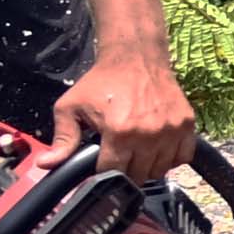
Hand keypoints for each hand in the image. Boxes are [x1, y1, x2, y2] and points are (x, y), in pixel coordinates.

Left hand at [53, 43, 201, 183]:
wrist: (135, 58)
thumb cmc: (101, 83)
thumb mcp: (71, 107)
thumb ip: (62, 139)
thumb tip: (46, 165)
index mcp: (120, 132)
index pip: (112, 172)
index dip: (103, 171)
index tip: (100, 162)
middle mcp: (149, 134)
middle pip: (138, 175)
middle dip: (126, 171)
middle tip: (118, 157)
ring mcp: (171, 130)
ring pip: (161, 170)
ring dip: (148, 167)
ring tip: (137, 154)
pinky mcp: (187, 124)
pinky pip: (183, 157)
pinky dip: (170, 160)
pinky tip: (157, 151)